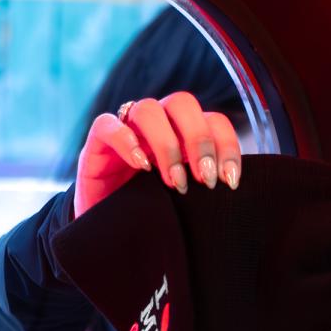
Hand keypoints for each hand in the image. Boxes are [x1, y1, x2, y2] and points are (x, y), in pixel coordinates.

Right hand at [74, 90, 242, 217]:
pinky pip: (108, 124)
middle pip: (182, 104)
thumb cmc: (151, 209)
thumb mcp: (184, 197)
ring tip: (174, 181)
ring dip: (166, 144)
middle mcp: (158, 123)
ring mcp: (127, 128)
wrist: (107, 225)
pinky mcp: (99, 141)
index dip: (226, 146)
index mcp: (184, 132)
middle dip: (199, 140)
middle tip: (204, 179)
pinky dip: (125, 141)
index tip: (230, 181)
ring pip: (148, 109)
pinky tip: (141, 166)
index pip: (213, 121)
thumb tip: (232, 187)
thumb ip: (203, 184)